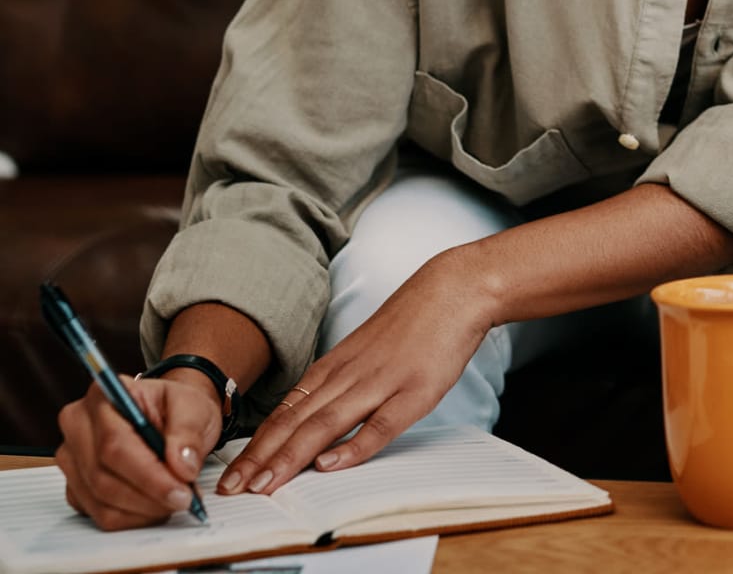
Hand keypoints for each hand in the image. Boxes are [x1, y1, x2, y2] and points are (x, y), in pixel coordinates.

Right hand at [55, 374, 220, 529]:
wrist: (169, 416)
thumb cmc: (175, 407)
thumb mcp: (193, 405)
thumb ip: (188, 431)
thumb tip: (182, 467)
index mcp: (103, 396)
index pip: (114, 444)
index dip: (147, 474)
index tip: (180, 491)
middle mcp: (78, 425)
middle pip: (103, 477)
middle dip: (149, 496)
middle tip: (185, 499)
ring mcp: (72, 459)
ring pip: (101, 501)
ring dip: (144, 509)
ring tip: (175, 499)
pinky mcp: (76, 488)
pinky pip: (100, 515)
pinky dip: (133, 517)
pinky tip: (156, 504)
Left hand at [217, 250, 494, 496]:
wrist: (452, 290)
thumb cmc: (410, 324)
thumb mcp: (364, 352)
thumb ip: (339, 384)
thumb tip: (310, 419)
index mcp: (335, 367)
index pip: (285, 412)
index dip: (255, 446)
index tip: (231, 474)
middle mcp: (349, 376)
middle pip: (296, 421)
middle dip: (259, 458)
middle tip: (230, 489)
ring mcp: (380, 383)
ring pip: (325, 424)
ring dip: (290, 457)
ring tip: (263, 485)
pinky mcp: (413, 392)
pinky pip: (379, 425)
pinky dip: (353, 447)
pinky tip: (330, 465)